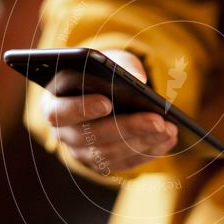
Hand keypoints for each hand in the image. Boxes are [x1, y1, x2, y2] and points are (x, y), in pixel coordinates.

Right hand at [40, 49, 177, 173]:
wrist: (102, 91)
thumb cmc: (102, 72)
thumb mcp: (109, 59)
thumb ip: (120, 64)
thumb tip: (139, 79)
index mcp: (54, 103)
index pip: (60, 111)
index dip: (81, 108)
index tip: (107, 102)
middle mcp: (63, 133)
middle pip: (93, 136)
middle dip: (129, 128)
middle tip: (158, 120)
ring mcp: (81, 152)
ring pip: (111, 153)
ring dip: (144, 141)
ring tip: (169, 129)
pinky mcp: (101, 164)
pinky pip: (124, 163)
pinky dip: (148, 151)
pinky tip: (168, 139)